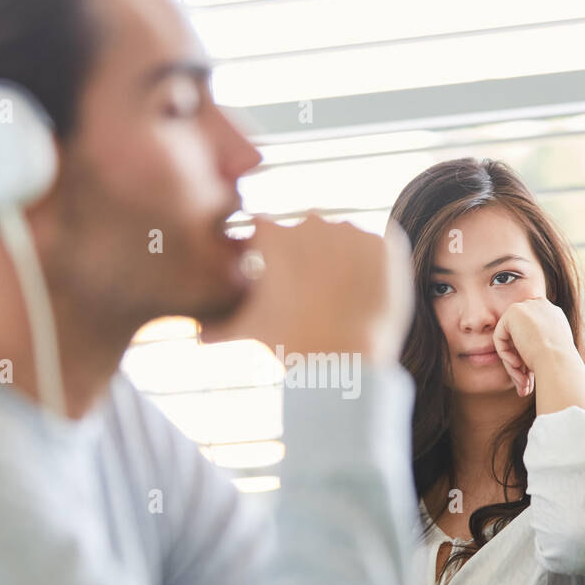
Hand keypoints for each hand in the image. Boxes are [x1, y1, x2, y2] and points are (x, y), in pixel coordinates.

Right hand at [199, 213, 413, 363]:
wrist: (347, 362)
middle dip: (306, 256)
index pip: (264, 232)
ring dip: (340, 259)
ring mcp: (352, 231)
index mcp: (273, 234)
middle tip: (309, 295)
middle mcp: (312, 222)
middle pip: (306, 233)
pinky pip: (377, 248)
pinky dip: (371, 266)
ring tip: (340, 297)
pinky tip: (363, 293)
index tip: (274, 279)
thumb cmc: (290, 345)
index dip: (265, 255)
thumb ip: (216, 325)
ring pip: (343, 239)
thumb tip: (198, 335)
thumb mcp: (245, 332)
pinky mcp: (386, 244)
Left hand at [492, 297, 576, 397]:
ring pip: (510, 339)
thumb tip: (519, 363)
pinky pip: (500, 336)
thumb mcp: (551, 355)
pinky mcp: (514, 312)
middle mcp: (542, 306)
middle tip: (524, 384)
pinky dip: (505, 354)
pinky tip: (517, 365)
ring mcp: (528, 306)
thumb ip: (536, 350)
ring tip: (523, 382)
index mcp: (554, 315)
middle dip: (519, 361)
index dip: (527, 354)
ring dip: (513, 363)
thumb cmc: (558, 365)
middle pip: (519, 335)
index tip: (529, 375)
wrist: (558, 361)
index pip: (532, 332)